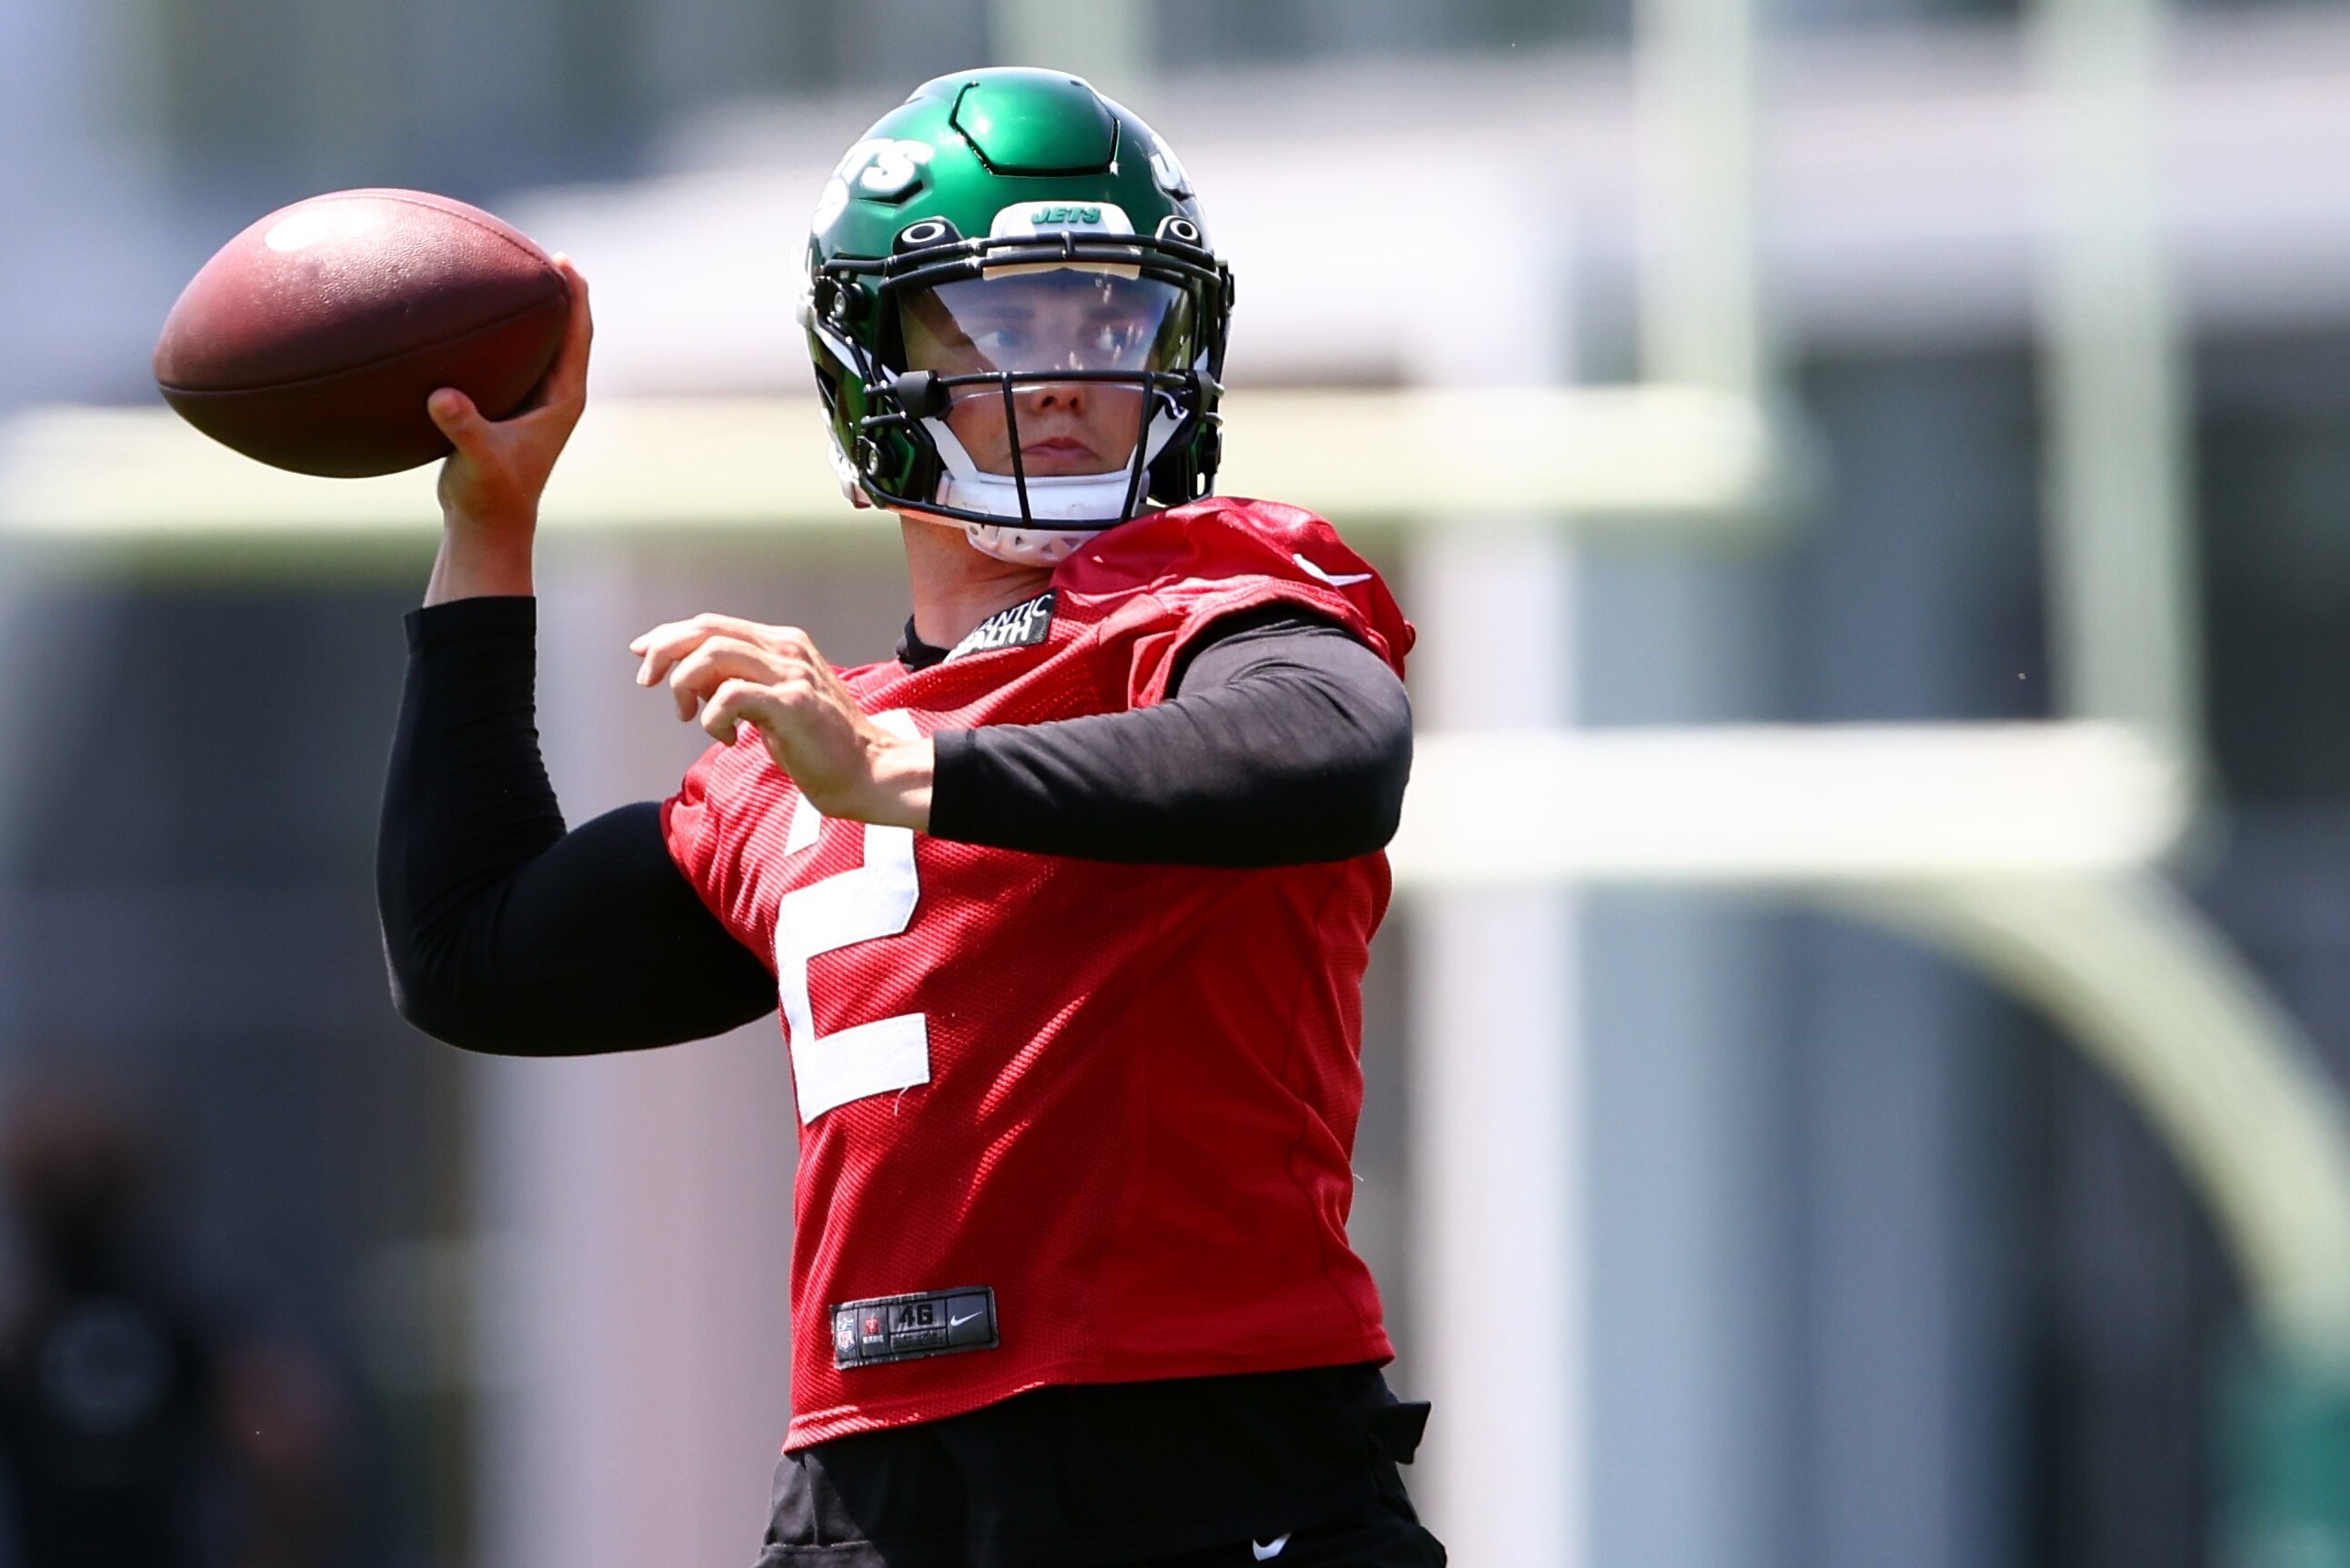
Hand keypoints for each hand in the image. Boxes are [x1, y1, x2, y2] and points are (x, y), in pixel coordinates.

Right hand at [422, 255, 591, 602]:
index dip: (575, 298)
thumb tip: (442, 397)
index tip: (565, 262)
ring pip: (537, 348)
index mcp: (561, 400)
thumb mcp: (476, 459)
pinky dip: (497, 340)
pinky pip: (507, 364)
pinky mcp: (507, 411)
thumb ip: (462, 427)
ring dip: (529, 315)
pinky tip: (469, 322)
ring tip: (510, 276)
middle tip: (541, 254)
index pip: (576, 337)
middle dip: (555, 295)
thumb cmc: (489, 494)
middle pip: (564, 334)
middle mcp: (553, 397)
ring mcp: (532, 404)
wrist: (485, 524)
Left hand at [631, 614, 933, 829]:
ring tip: (689, 716)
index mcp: (783, 645)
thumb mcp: (778, 703)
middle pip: (707, 630)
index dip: (671, 635)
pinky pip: (729, 696)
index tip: (643, 653)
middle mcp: (787, 650)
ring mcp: (791, 675)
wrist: (870, 772)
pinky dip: (713, 718)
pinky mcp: (791, 705)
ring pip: (713, 654)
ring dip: (685, 684)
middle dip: (665, 651)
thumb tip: (696, 684)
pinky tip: (729, 739)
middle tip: (648, 681)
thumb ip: (743, 685)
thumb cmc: (823, 746)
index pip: (713, 624)